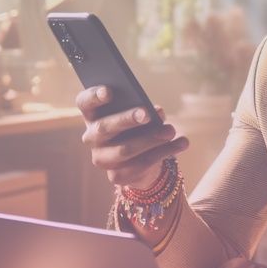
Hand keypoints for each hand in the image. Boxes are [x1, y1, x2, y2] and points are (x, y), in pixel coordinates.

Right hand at [76, 86, 190, 190]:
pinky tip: (182, 143)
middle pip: (104, 127)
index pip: (85, 103)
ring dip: (150, 139)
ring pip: (125, 149)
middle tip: (147, 113)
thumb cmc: (139, 128)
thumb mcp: (141, 115)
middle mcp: (91, 138)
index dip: (94, 96)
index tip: (109, 91)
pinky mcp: (116, 176)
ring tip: (171, 130)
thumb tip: (157, 112)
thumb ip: (146, 110)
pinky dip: (164, 152)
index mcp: (93, 116)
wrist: (140, 162)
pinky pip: (141, 164)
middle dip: (126, 119)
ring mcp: (101, 159)